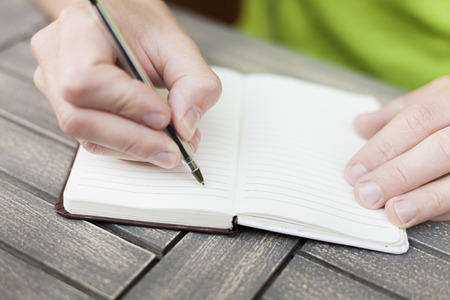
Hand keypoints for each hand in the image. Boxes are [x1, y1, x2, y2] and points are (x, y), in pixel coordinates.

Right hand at [31, 0, 220, 167]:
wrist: (121, 21)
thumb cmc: (142, 27)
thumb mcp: (178, 44)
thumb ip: (193, 83)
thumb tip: (185, 128)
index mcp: (79, 28)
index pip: (86, 79)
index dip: (127, 104)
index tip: (165, 117)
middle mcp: (56, 57)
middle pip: (79, 118)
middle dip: (134, 140)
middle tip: (175, 148)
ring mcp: (53, 85)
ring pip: (85, 136)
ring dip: (133, 148)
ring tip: (170, 145)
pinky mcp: (66, 108)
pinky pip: (92, 140)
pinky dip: (127, 148)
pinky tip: (151, 142)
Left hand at [345, 76, 449, 227]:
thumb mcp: (444, 95)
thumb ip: (404, 110)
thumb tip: (362, 125)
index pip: (417, 120)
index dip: (383, 147)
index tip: (354, 171)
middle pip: (441, 148)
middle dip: (399, 173)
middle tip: (366, 194)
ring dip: (428, 197)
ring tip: (396, 212)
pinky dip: (448, 207)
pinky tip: (425, 214)